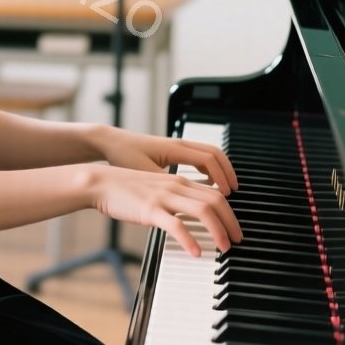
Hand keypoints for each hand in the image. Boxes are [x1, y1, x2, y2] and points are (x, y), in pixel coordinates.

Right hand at [86, 164, 241, 257]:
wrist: (101, 183)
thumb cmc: (126, 189)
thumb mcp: (156, 189)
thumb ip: (174, 199)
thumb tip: (189, 216)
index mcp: (179, 182)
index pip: (215, 194)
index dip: (229, 212)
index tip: (234, 229)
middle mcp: (176, 186)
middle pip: (215, 201)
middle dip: (231, 222)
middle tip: (236, 240)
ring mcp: (164, 197)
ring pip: (202, 211)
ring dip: (218, 230)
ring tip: (223, 247)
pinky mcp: (150, 210)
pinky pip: (176, 225)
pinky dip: (190, 239)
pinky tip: (196, 252)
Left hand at [90, 126, 239, 194]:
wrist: (110, 142)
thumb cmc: (124, 155)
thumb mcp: (143, 173)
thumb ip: (163, 186)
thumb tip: (181, 202)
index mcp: (175, 148)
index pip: (209, 160)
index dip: (221, 177)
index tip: (226, 194)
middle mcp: (180, 144)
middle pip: (215, 154)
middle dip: (228, 173)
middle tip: (234, 192)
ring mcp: (177, 146)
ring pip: (209, 154)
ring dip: (221, 170)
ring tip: (226, 189)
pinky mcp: (173, 151)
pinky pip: (199, 156)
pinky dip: (210, 168)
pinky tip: (208, 183)